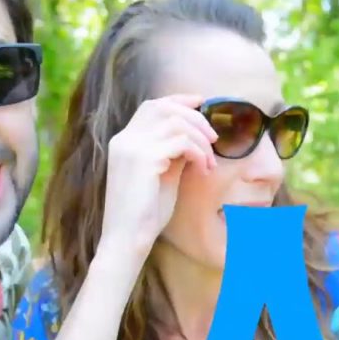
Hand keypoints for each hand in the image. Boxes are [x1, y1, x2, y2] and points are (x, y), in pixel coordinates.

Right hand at [99, 94, 217, 256]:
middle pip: (164, 107)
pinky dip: (199, 153)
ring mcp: (132, 148)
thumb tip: (195, 138)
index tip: (202, 102)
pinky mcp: (144, 160)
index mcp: (124, 141)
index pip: (152, 106)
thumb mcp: (162, 176)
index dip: (178, 100)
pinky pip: (182, 142)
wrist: (127, 240)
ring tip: (209, 162)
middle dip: (195, 117)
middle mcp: (124, 139)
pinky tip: (203, 170)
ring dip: (200, 139)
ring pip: (176, 123)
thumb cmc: (145, 214)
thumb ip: (173, 154)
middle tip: (214, 138)